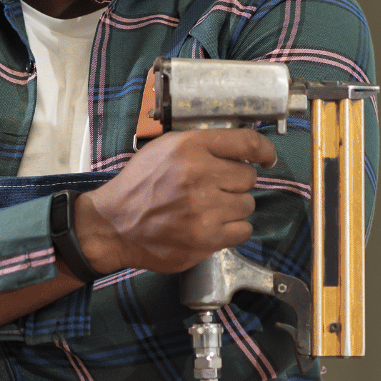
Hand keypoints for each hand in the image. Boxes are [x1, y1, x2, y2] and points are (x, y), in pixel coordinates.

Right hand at [75, 127, 275, 274]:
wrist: (113, 225)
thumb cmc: (138, 185)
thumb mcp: (164, 149)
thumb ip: (200, 146)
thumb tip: (242, 149)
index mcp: (189, 147)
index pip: (245, 142)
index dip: (263, 150)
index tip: (267, 158)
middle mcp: (199, 175)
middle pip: (248, 177)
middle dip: (234, 183)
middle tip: (214, 188)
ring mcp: (204, 209)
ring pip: (247, 205)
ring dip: (232, 207)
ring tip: (208, 209)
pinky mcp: (206, 239)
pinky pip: (243, 231)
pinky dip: (231, 230)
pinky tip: (212, 226)